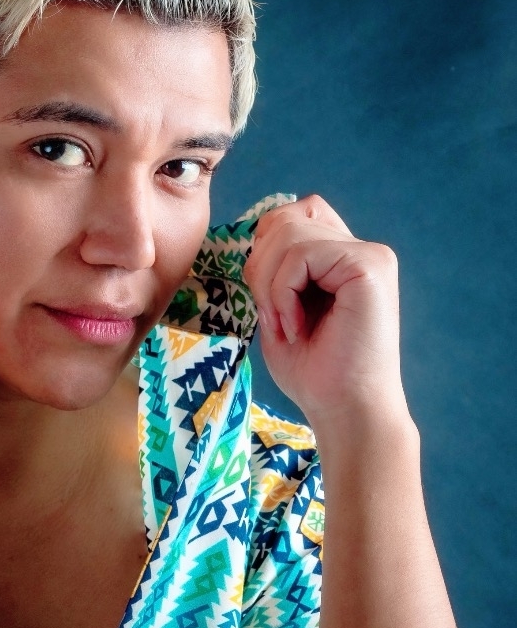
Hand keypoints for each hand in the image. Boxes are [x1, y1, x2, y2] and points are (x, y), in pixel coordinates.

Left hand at [244, 195, 407, 430]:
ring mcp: (369, 254)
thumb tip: (257, 232)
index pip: (290, 216)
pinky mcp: (370, 265)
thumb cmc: (314, 373)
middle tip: (271, 319)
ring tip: (284, 326)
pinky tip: (295, 327)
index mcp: (340, 258)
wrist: (345, 411)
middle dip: (259, 268)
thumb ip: (273, 269)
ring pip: (288, 233)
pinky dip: (283, 292)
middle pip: (284, 219)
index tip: (266, 300)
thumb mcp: (279, 310)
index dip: (264, 248)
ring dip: (269, 285)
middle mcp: (359, 249)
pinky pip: (302, 254)